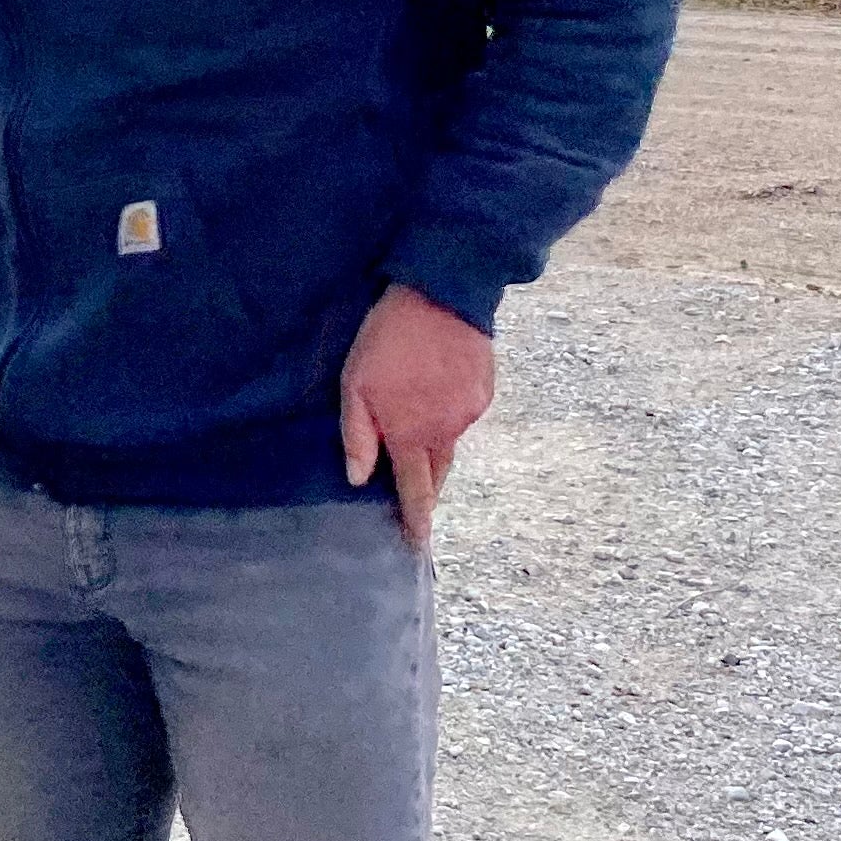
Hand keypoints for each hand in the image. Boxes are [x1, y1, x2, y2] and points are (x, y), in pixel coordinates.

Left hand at [340, 281, 494, 549]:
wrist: (443, 296)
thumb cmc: (388, 339)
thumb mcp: (356, 385)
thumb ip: (358, 435)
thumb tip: (358, 479)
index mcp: (412, 435)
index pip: (415, 490)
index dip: (416, 519)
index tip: (417, 544)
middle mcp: (447, 431)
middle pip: (438, 473)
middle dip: (427, 489)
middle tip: (418, 501)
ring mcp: (470, 412)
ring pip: (450, 441)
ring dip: (435, 445)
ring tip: (418, 427)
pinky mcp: (484, 390)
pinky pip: (463, 414)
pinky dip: (448, 414)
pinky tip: (436, 392)